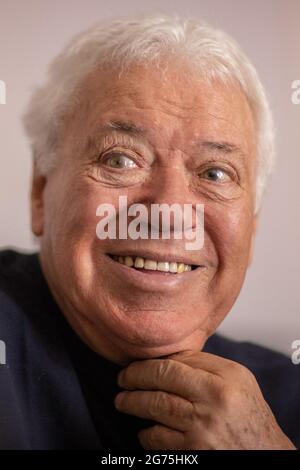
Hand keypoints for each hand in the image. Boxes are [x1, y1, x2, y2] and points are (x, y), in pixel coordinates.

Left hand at [114, 350, 295, 449]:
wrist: (265, 454)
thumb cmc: (248, 413)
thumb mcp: (237, 378)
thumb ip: (204, 363)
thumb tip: (166, 355)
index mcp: (223, 380)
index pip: (173, 365)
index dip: (146, 364)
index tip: (134, 366)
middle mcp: (213, 404)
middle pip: (161, 384)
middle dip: (134, 379)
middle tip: (122, 380)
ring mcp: (202, 431)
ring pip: (156, 410)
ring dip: (132, 404)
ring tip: (122, 401)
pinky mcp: (194, 454)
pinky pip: (159, 441)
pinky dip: (147, 434)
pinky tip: (145, 429)